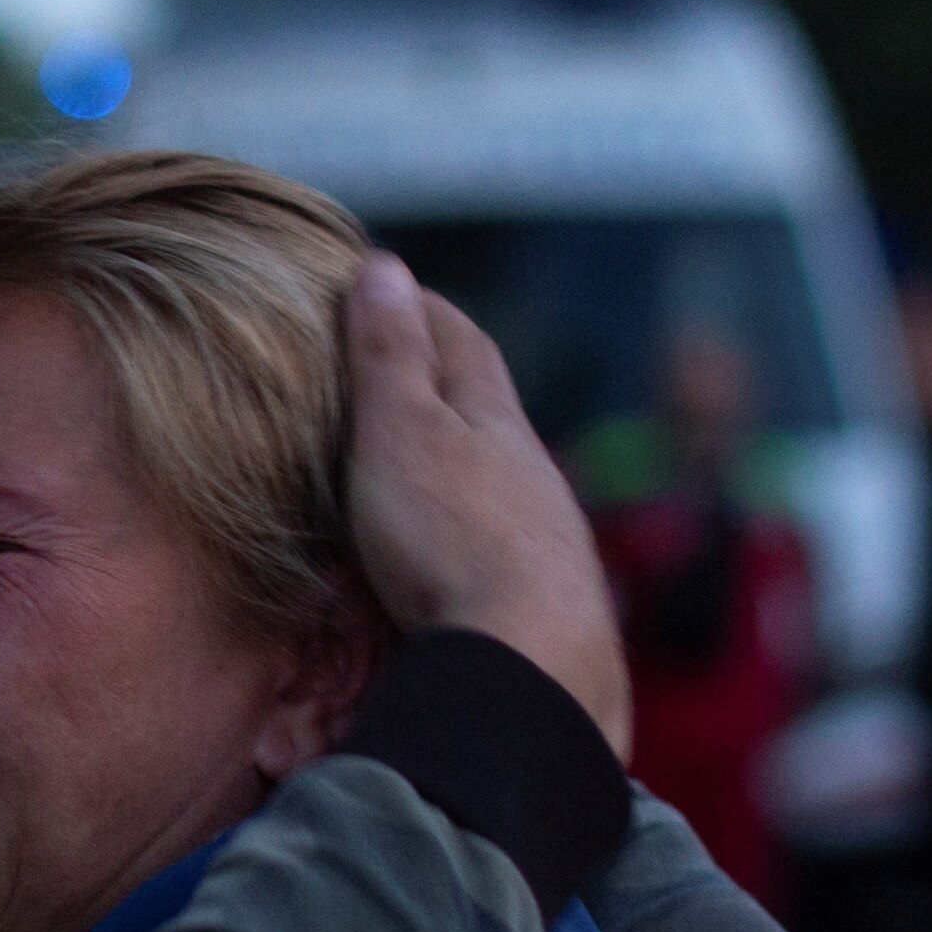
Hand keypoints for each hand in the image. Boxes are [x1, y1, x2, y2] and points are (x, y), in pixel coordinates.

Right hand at [342, 257, 628, 758]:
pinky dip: (476, 527)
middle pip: (490, 409)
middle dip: (448, 380)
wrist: (533, 664)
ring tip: (424, 461)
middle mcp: (533, 474)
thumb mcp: (402, 431)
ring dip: (467, 462)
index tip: (385, 285)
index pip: (460, 342)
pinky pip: (506, 543)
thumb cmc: (453, 536)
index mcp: (495, 420)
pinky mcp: (548, 604)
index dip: (421, 309)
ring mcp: (548, 541)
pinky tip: (463, 553)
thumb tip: (384, 267)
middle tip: (403, 363)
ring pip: (504, 480)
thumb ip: (389, 357)